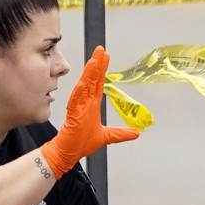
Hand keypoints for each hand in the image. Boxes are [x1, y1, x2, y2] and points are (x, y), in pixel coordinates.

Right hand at [39, 46, 139, 178]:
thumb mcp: (107, 137)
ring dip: (89, 75)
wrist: (68, 153)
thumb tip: (136, 133)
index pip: (99, 83)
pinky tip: (82, 84)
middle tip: (101, 50)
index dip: (102, 70)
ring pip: (84, 88)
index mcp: (92, 105)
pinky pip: (75, 103)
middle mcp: (85, 104)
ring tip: (93, 62)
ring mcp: (78, 109)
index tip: (105, 57)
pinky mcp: (72, 117)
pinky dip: (78, 94)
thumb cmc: (80, 143)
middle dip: (97, 65)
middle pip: (92, 80)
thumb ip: (121, 133)